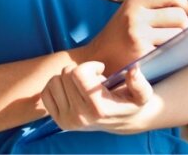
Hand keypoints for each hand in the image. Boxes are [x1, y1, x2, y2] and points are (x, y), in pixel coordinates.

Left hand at [41, 61, 155, 133]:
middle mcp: (81, 117)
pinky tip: (71, 90)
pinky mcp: (58, 121)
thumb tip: (133, 70)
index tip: (100, 69)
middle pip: (66, 73)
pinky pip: (46, 93)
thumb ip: (139, 82)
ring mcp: (67, 121)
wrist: (121, 121)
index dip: (90, 65)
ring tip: (83, 86)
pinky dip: (56, 86)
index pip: (78, 73)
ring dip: (68, 78)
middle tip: (93, 79)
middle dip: (80, 70)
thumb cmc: (130, 102)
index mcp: (99, 109)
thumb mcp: (142, 94)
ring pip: (54, 81)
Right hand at [80, 0, 187, 73]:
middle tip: (182, 32)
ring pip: (178, 34)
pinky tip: (166, 55)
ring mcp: (139, 37)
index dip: (185, 3)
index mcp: (134, 3)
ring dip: (181, 41)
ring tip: (172, 44)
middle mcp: (136, 17)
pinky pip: (170, 51)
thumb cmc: (117, 36)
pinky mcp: (143, 56)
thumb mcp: (130, 13)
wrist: (97, 58)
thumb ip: (154, 8)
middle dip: (186, 24)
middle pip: (179, 15)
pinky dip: (173, 53)